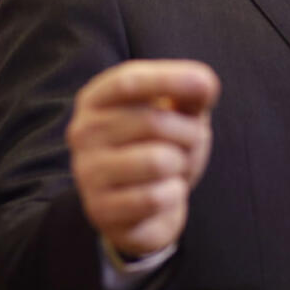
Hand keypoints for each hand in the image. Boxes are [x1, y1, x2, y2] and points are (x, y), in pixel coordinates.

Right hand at [65, 59, 219, 257]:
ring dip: (181, 166)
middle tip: (191, 144)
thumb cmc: (160, 148)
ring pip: (158, 162)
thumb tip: (204, 85)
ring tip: (174, 170)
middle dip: (190, 133)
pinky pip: (155, 198)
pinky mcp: (100, 209)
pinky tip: (164, 195)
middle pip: (153, 122)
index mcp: (96, 99)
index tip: (206, 85)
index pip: (128, 81)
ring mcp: (87, 172)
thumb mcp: (175, 114)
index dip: (168, 79)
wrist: (143, 209)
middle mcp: (83, 132)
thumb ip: (188, 95)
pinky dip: (173, 196)